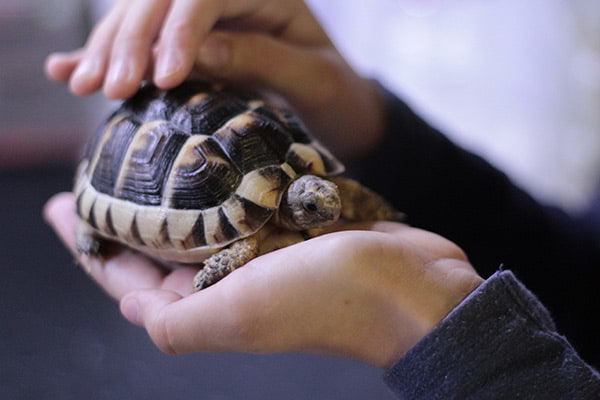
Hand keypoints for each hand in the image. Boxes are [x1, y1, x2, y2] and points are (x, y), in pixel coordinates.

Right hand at [44, 0, 384, 158]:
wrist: (338, 108)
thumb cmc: (335, 93)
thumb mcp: (313, 79)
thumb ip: (261, 60)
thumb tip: (196, 53)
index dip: (180, 32)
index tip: (164, 78)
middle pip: (163, 0)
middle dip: (132, 41)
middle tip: (110, 87)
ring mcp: (205, 18)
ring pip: (143, 17)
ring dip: (108, 49)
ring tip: (81, 84)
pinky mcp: (189, 43)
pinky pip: (143, 43)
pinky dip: (107, 56)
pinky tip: (68, 69)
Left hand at [44, 192, 481, 367]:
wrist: (409, 287)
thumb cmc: (325, 299)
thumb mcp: (239, 314)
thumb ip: (173, 320)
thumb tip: (127, 303)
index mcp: (211, 302)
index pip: (128, 276)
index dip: (88, 248)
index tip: (57, 209)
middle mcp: (232, 279)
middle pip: (161, 246)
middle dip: (125, 215)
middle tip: (96, 175)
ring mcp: (265, 251)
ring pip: (203, 219)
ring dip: (173, 194)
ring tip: (147, 156)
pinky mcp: (295, 226)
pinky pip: (245, 200)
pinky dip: (223, 180)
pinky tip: (211, 157)